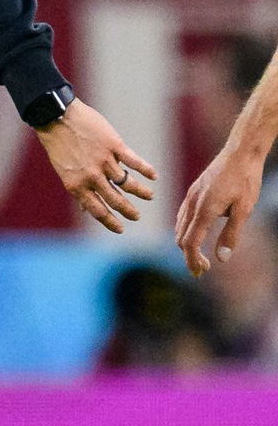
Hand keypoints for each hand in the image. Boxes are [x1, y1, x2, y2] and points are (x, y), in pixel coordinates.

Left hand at [34, 98, 157, 233]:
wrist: (55, 116)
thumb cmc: (58, 144)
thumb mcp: (64, 170)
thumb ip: (78, 188)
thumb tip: (85, 209)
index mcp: (77, 185)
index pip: (98, 210)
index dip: (110, 222)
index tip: (120, 229)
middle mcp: (92, 176)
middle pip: (116, 200)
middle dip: (128, 211)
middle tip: (137, 216)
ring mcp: (104, 161)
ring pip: (128, 183)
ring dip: (141, 192)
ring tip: (149, 196)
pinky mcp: (114, 146)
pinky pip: (134, 162)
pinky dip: (146, 169)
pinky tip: (153, 176)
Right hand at [176, 145, 263, 275]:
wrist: (240, 152)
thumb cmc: (245, 180)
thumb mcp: (244, 210)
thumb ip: (231, 234)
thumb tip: (221, 259)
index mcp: (203, 210)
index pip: (190, 242)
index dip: (192, 260)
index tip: (200, 273)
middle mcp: (192, 203)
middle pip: (181, 236)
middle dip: (189, 255)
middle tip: (203, 269)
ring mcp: (190, 196)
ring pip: (179, 226)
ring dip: (187, 243)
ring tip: (200, 255)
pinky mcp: (193, 191)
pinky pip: (182, 215)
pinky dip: (186, 230)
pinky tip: (198, 232)